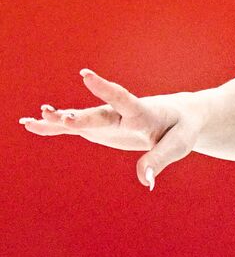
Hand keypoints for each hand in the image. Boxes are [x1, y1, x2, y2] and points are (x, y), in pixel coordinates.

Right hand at [18, 69, 204, 190]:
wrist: (177, 116)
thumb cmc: (181, 129)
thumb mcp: (179, 144)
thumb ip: (160, 159)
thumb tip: (146, 181)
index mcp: (142, 112)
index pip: (124, 99)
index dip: (105, 88)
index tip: (86, 76)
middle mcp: (120, 113)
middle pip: (98, 114)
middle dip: (80, 117)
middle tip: (60, 117)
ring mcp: (107, 120)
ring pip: (80, 118)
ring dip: (59, 118)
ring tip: (36, 117)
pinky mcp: (99, 128)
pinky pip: (73, 128)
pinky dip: (53, 128)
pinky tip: (30, 125)